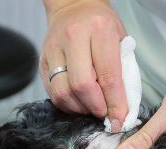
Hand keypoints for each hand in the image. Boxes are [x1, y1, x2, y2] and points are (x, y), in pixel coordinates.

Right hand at [40, 0, 127, 131]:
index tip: (120, 119)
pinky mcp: (42, 60)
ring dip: (80, 108)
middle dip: (97, 107)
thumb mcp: (121, 40)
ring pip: (64, 92)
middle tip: (105, 113)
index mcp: (100, 30)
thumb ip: (124, 71)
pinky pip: (52, 92)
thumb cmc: (101, 25)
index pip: (108, 76)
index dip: (115, 104)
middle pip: (83, 86)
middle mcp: (74, 37)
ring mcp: (54, 49)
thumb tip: (123, 107)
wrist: (74, 7)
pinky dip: (67, 105)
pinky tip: (78, 102)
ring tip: (92, 107)